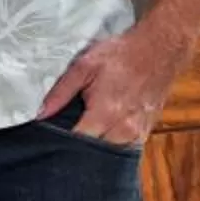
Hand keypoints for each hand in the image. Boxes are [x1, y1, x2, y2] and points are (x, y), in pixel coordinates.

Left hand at [40, 21, 185, 147]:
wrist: (160, 48)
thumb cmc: (121, 54)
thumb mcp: (84, 65)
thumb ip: (61, 92)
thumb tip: (39, 114)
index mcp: (105, 114)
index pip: (77, 143)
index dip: (62, 143)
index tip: (52, 139)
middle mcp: (123, 129)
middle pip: (94, 152)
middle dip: (80, 146)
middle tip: (70, 133)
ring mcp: (138, 132)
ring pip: (110, 152)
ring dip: (99, 145)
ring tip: (89, 131)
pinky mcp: (147, 131)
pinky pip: (126, 146)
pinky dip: (114, 141)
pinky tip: (108, 129)